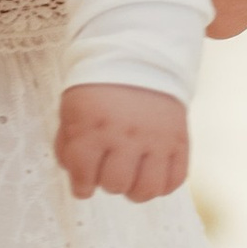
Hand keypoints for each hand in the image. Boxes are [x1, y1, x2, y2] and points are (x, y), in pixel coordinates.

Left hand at [52, 81, 188, 205]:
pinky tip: (151, 174)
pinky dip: (162, 185)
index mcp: (92, 125)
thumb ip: (68, 145)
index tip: (84, 185)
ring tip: (131, 178)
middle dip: (108, 182)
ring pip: (147, 189)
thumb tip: (77, 178)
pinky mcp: (178, 139)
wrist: (140, 57)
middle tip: (109, 170)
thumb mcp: (72, 109)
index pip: (83, 176)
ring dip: (135, 190)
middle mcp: (125, 134)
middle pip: (115, 185)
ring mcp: (155, 138)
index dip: (81, 186)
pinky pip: (175, 179)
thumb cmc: (99, 88)